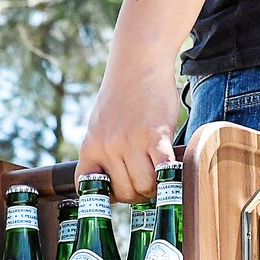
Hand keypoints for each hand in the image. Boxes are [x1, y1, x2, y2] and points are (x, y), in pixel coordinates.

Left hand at [74, 0, 207, 203]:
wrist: (137, 62)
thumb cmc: (121, 96)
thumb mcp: (98, 126)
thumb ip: (101, 153)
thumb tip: (110, 186)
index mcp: (90, 147)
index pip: (89, 189)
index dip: (106, 197)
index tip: (119, 193)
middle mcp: (107, 147)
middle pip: (124, 192)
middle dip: (137, 194)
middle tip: (146, 183)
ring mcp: (130, 141)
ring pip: (143, 185)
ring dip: (154, 188)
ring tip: (158, 176)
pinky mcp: (155, 135)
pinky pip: (162, 170)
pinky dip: (168, 177)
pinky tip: (171, 173)